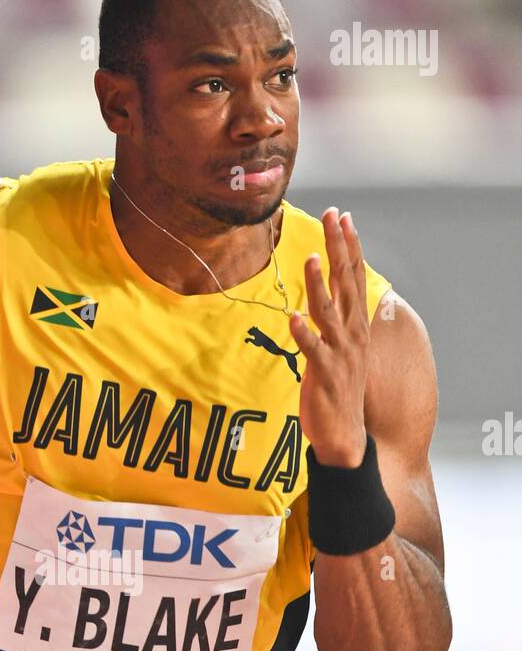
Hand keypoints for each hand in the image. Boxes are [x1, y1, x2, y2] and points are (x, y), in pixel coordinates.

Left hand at [289, 207, 369, 467]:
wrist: (345, 434)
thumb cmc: (339, 388)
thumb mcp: (342, 346)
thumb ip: (336, 316)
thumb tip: (329, 288)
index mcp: (356, 324)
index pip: (354, 276)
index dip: (349, 245)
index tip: (343, 216)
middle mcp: (352, 333)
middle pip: (346, 283)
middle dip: (339, 248)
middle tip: (333, 217)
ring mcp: (340, 353)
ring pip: (330, 312)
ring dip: (320, 285)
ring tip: (312, 259)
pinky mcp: (324, 374)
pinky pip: (312, 350)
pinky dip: (304, 334)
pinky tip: (294, 318)